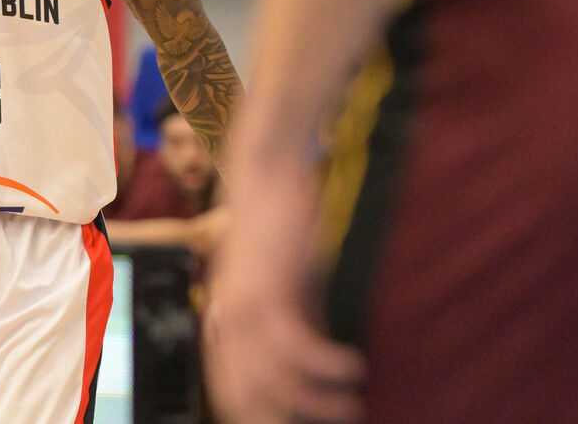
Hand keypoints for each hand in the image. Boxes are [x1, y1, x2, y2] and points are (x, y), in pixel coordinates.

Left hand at [204, 169, 364, 423]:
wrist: (267, 177)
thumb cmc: (282, 233)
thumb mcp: (289, 291)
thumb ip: (297, 328)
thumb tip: (317, 376)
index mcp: (223, 324)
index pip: (233, 392)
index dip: (260, 419)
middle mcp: (224, 322)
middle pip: (246, 398)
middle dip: (285, 421)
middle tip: (335, 421)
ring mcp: (242, 309)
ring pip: (275, 383)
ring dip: (318, 403)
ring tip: (351, 405)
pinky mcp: (267, 291)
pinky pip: (297, 349)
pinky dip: (327, 367)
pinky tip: (354, 368)